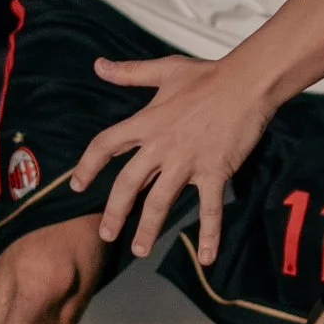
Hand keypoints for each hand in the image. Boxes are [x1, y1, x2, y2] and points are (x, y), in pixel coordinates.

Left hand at [71, 52, 274, 263]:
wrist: (247, 83)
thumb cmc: (208, 75)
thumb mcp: (164, 70)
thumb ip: (129, 73)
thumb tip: (99, 65)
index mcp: (146, 122)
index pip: (105, 145)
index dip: (87, 166)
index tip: (77, 185)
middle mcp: (161, 146)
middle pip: (127, 184)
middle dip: (114, 212)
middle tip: (106, 234)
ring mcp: (187, 161)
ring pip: (160, 202)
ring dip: (148, 228)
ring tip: (140, 249)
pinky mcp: (214, 171)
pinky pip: (210, 209)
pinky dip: (209, 234)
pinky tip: (206, 257)